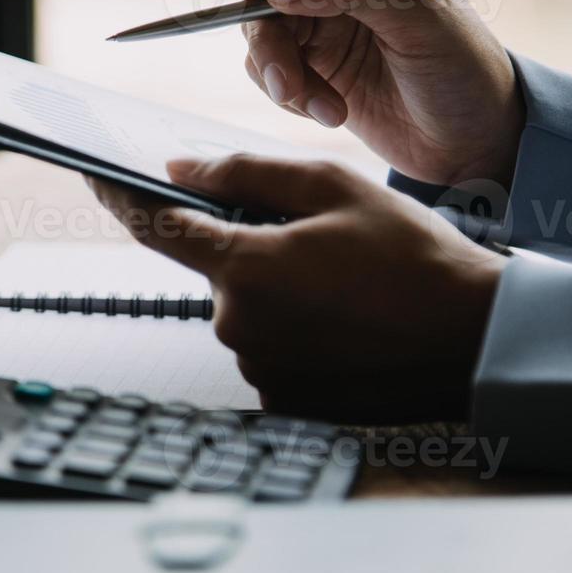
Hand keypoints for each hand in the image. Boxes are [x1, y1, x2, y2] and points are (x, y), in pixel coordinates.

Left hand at [87, 155, 505, 421]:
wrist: (474, 339)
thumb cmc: (415, 260)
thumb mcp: (333, 187)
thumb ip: (244, 173)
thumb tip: (179, 172)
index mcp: (244, 269)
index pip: (156, 227)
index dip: (121, 197)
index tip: (97, 178)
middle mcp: (239, 328)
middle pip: (216, 270)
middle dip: (250, 246)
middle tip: (318, 238)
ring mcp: (260, 371)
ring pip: (245, 310)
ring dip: (276, 290)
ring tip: (346, 283)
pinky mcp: (285, 400)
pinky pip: (270, 350)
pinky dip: (294, 330)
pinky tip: (346, 321)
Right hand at [240, 0, 522, 185]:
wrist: (471, 143)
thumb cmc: (463, 71)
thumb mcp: (422, 20)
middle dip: (268, 34)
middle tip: (286, 82)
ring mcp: (323, 17)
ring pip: (260, 28)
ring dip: (280, 73)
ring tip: (327, 111)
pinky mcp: (312, 62)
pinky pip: (267, 67)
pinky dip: (290, 95)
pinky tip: (333, 115)